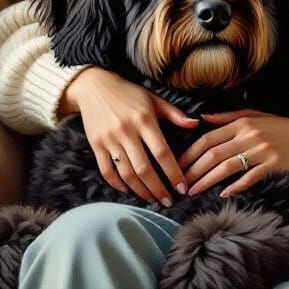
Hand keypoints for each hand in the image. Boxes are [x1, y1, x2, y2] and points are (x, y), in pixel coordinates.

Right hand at [60, 67, 197, 204]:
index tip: (182, 188)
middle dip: (158, 189)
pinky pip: (107, 171)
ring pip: (126, 173)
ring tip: (153, 199)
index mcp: (144, 119)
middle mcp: (126, 131)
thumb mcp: (153, 99)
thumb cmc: (129, 93)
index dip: (173, 173)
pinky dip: (118, 184)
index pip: (162, 152)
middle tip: (169, 202)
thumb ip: (174, 114)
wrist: (93, 86)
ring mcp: (109, 139)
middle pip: (144, 168)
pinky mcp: (95, 145)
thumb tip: (195, 124)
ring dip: (141, 191)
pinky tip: (130, 191)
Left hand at [177, 109, 288, 197]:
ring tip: (193, 192)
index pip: (207, 137)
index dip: (189, 153)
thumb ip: (230, 117)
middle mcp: (250, 133)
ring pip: (226, 165)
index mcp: (244, 121)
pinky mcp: (275, 163)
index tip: (176, 167)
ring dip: (207, 180)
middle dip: (192, 169)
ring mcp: (262, 148)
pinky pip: (250, 176)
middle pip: (212, 152)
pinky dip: (236, 186)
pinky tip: (224, 194)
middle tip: (179, 185)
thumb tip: (203, 118)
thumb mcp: (260, 116)